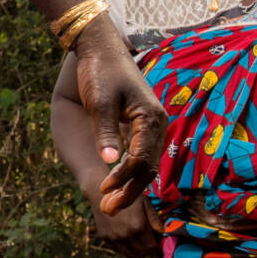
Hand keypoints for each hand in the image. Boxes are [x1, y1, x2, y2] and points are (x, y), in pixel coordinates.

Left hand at [69, 19, 164, 214]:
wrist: (101, 48)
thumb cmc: (100, 71)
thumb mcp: (99, 101)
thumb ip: (105, 131)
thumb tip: (109, 161)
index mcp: (150, 118)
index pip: (141, 159)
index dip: (123, 178)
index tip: (104, 191)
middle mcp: (157, 124)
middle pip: (148, 167)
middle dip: (129, 190)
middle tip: (108, 209)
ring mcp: (152, 125)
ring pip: (146, 163)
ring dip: (130, 184)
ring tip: (110, 203)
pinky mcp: (142, 125)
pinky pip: (141, 154)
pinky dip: (129, 171)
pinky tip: (116, 183)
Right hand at [92, 196, 160, 257]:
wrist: (101, 193)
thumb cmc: (127, 196)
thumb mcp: (145, 204)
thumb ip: (155, 221)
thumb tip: (165, 235)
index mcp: (138, 226)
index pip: (152, 247)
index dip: (158, 251)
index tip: (160, 251)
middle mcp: (125, 234)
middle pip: (141, 253)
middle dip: (148, 252)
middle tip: (150, 247)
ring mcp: (114, 237)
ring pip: (129, 254)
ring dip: (137, 252)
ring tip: (140, 245)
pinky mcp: (105, 237)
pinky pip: (118, 250)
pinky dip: (124, 248)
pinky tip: (128, 240)